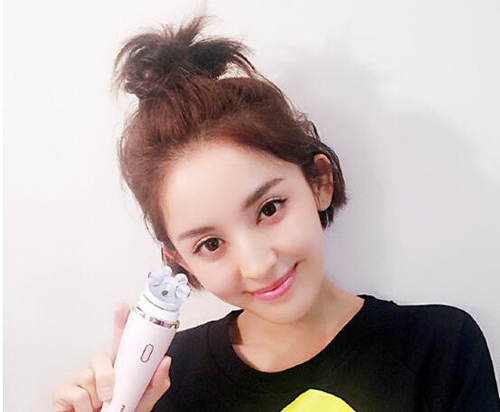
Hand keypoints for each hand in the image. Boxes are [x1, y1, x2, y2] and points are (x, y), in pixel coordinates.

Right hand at [52, 303, 171, 411]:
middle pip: (100, 356)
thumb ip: (157, 383)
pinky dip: (85, 408)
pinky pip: (78, 393)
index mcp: (119, 369)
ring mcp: (80, 379)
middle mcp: (98, 370)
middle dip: (106, 374)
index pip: (120, 341)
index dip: (121, 322)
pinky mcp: (63, 391)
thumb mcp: (143, 400)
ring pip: (90, 377)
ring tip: (99, 408)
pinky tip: (85, 411)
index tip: (124, 309)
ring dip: (98, 399)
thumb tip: (164, 361)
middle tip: (110, 393)